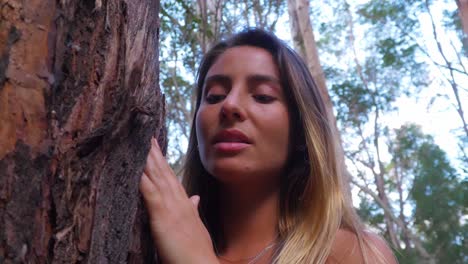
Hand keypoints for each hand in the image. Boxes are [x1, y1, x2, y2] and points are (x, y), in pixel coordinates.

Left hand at [140, 138, 217, 263]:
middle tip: (145, 135)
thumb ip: (193, 210)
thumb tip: (195, 198)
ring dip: (148, 160)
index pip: (171, 176)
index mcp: (185, 203)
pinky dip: (143, 180)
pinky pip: (150, 194)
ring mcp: (171, 207)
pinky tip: (136, 169)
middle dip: (154, 153)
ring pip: (157, 177)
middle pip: (163, 171)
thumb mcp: (196, 226)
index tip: (155, 146)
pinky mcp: (162, 217)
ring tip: (139, 143)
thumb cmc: (196, 249)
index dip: (162, 160)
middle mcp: (179, 200)